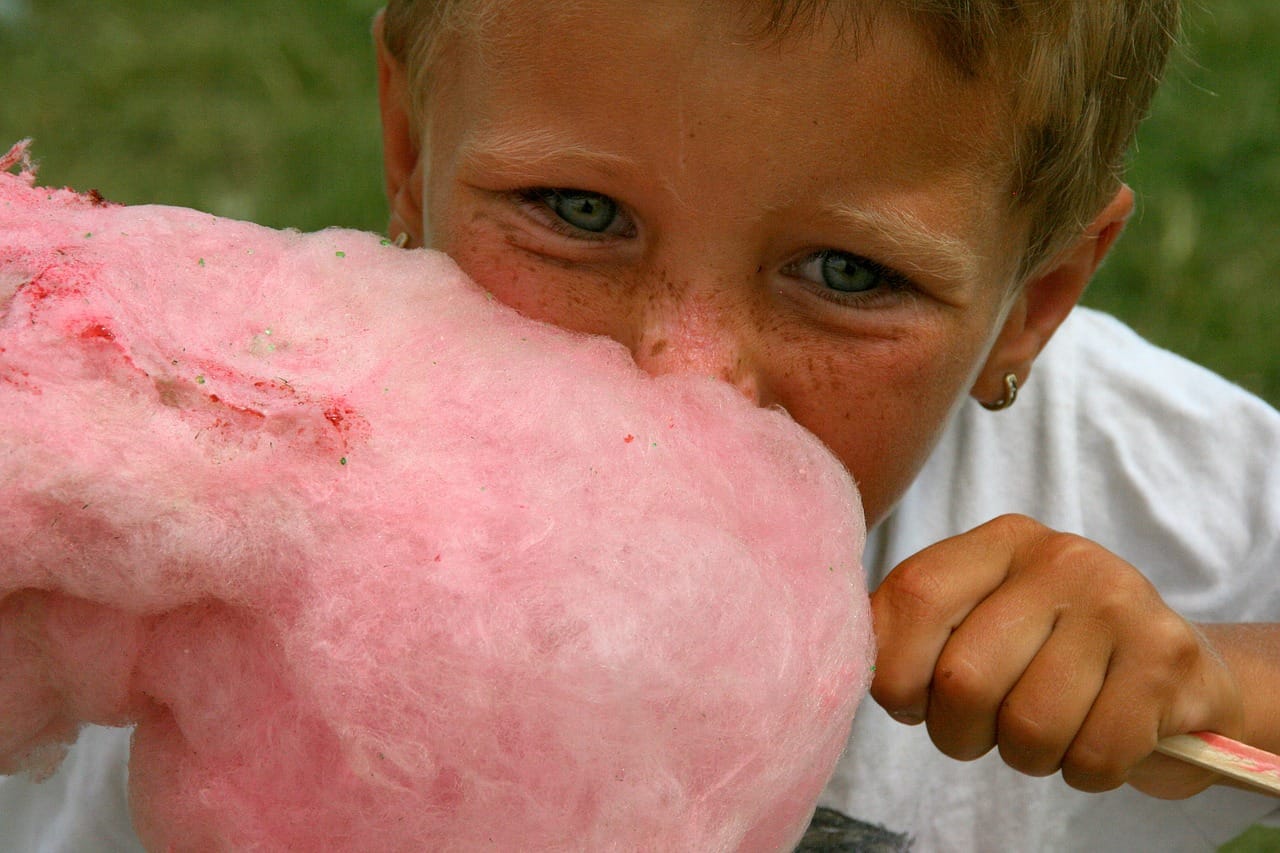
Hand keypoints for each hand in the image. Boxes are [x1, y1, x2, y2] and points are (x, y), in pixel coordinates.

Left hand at [869, 514, 1243, 797]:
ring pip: (1029, 727)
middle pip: (965, 678)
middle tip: (983, 731)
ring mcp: (1120, 604)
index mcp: (999, 542)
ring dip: (1026, 757)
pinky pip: (1094, 755)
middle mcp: (1061, 558)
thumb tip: (843, 649)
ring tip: (1044, 733)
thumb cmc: (1049, 656)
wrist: (1175, 673)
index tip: (908, 702)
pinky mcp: (1167, 660)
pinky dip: (1085, 772)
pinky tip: (1095, 740)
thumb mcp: (981, 620)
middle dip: (959, 733)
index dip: (895, 671)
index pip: (914, 597)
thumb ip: (913, 626)